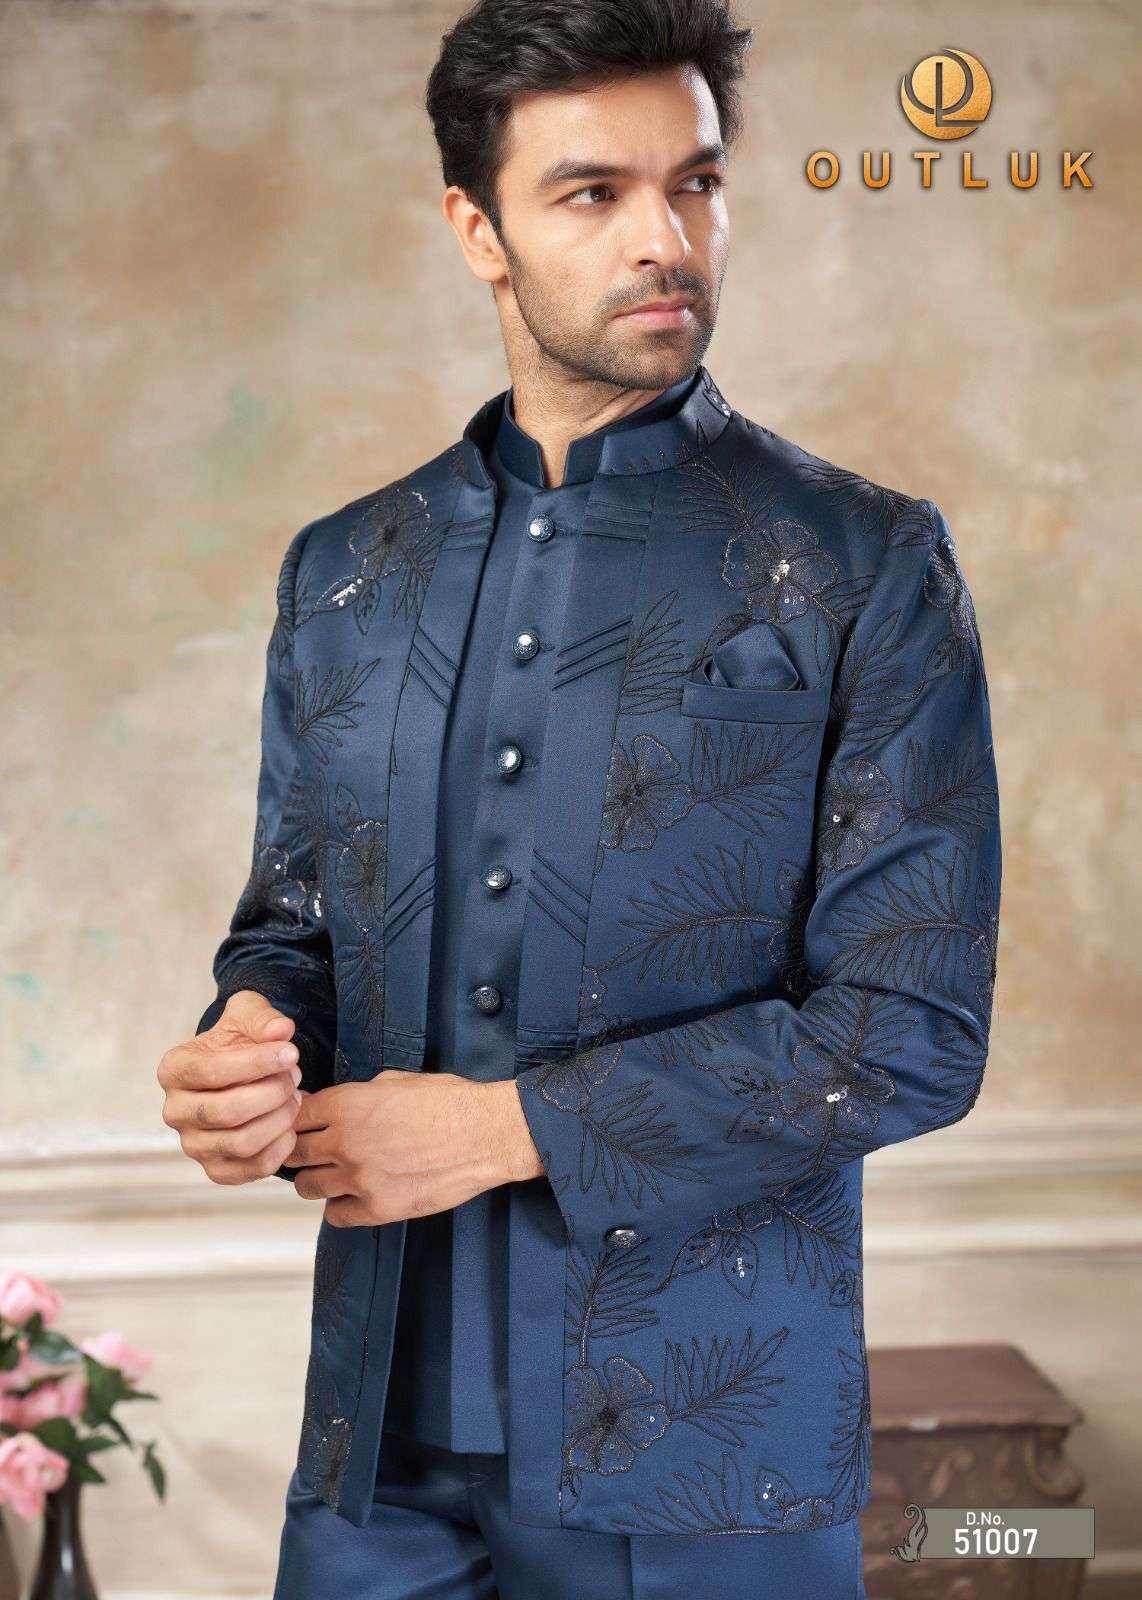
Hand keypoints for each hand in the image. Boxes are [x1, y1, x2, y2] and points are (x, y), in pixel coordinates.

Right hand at [158, 990, 304, 1183]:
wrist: (239, 1073)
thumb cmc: (239, 1041)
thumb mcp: (246, 1015)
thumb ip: (262, 1017)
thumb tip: (281, 1030)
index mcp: (174, 1069)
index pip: (211, 1071)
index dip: (257, 1063)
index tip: (292, 1052)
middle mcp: (175, 1111)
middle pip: (227, 1111)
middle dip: (273, 1092)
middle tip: (295, 1076)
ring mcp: (193, 1145)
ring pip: (243, 1142)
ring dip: (281, 1118)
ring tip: (295, 1097)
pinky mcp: (216, 1169)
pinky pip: (254, 1168)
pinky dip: (281, 1147)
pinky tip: (290, 1124)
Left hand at [287, 1070, 544, 1226]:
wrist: (486, 1134)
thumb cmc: (450, 1102)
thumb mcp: (398, 1080)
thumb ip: (360, 1095)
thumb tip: (340, 1106)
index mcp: (348, 1104)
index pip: (298, 1114)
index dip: (299, 1118)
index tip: (304, 1124)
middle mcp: (345, 1141)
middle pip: (294, 1152)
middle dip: (300, 1150)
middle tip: (311, 1152)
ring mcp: (360, 1178)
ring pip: (308, 1187)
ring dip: (317, 1180)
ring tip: (333, 1175)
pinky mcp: (379, 1208)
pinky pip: (336, 1216)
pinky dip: (340, 1207)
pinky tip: (353, 1196)